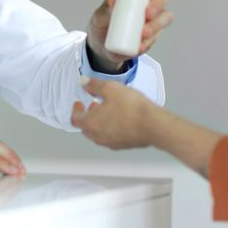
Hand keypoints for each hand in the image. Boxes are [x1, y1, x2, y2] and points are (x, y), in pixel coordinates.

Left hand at [72, 79, 222, 178]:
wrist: (153, 124)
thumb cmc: (131, 107)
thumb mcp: (110, 88)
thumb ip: (94, 85)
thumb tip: (82, 82)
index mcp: (91, 123)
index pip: (75, 118)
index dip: (75, 109)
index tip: (79, 102)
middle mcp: (98, 136)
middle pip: (86, 127)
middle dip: (88, 114)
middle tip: (94, 104)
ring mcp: (110, 143)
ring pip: (98, 133)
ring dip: (99, 121)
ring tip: (108, 109)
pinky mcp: (122, 145)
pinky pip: (110, 136)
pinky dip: (109, 127)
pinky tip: (120, 118)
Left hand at [86, 0, 173, 70]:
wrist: (101, 46)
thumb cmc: (102, 23)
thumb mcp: (100, 15)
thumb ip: (106, 7)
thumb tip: (114, 0)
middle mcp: (149, 1)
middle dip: (159, 3)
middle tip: (147, 14)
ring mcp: (154, 19)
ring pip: (166, 16)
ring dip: (156, 25)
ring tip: (142, 34)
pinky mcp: (153, 36)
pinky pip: (157, 37)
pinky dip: (149, 41)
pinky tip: (139, 46)